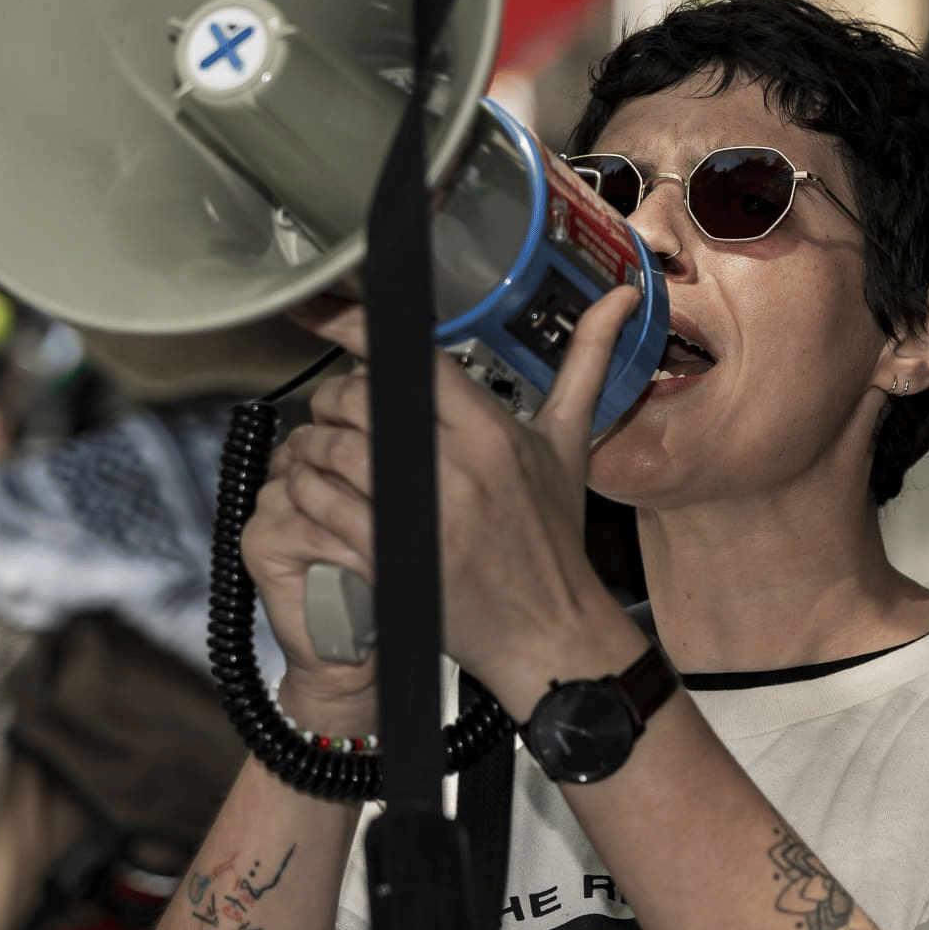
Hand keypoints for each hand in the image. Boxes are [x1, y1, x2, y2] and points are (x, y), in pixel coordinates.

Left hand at [244, 285, 645, 727]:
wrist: (549, 631)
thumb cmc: (554, 538)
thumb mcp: (570, 445)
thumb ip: (587, 365)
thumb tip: (622, 298)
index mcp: (493, 432)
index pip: (412, 359)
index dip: (360, 330)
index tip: (331, 316)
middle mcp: (456, 466)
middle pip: (360, 399)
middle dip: (334, 399)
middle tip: (336, 411)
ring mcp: (420, 513)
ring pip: (332, 450)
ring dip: (313, 446)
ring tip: (320, 452)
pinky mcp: (391, 555)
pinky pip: (324, 506)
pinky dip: (306, 492)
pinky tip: (315, 492)